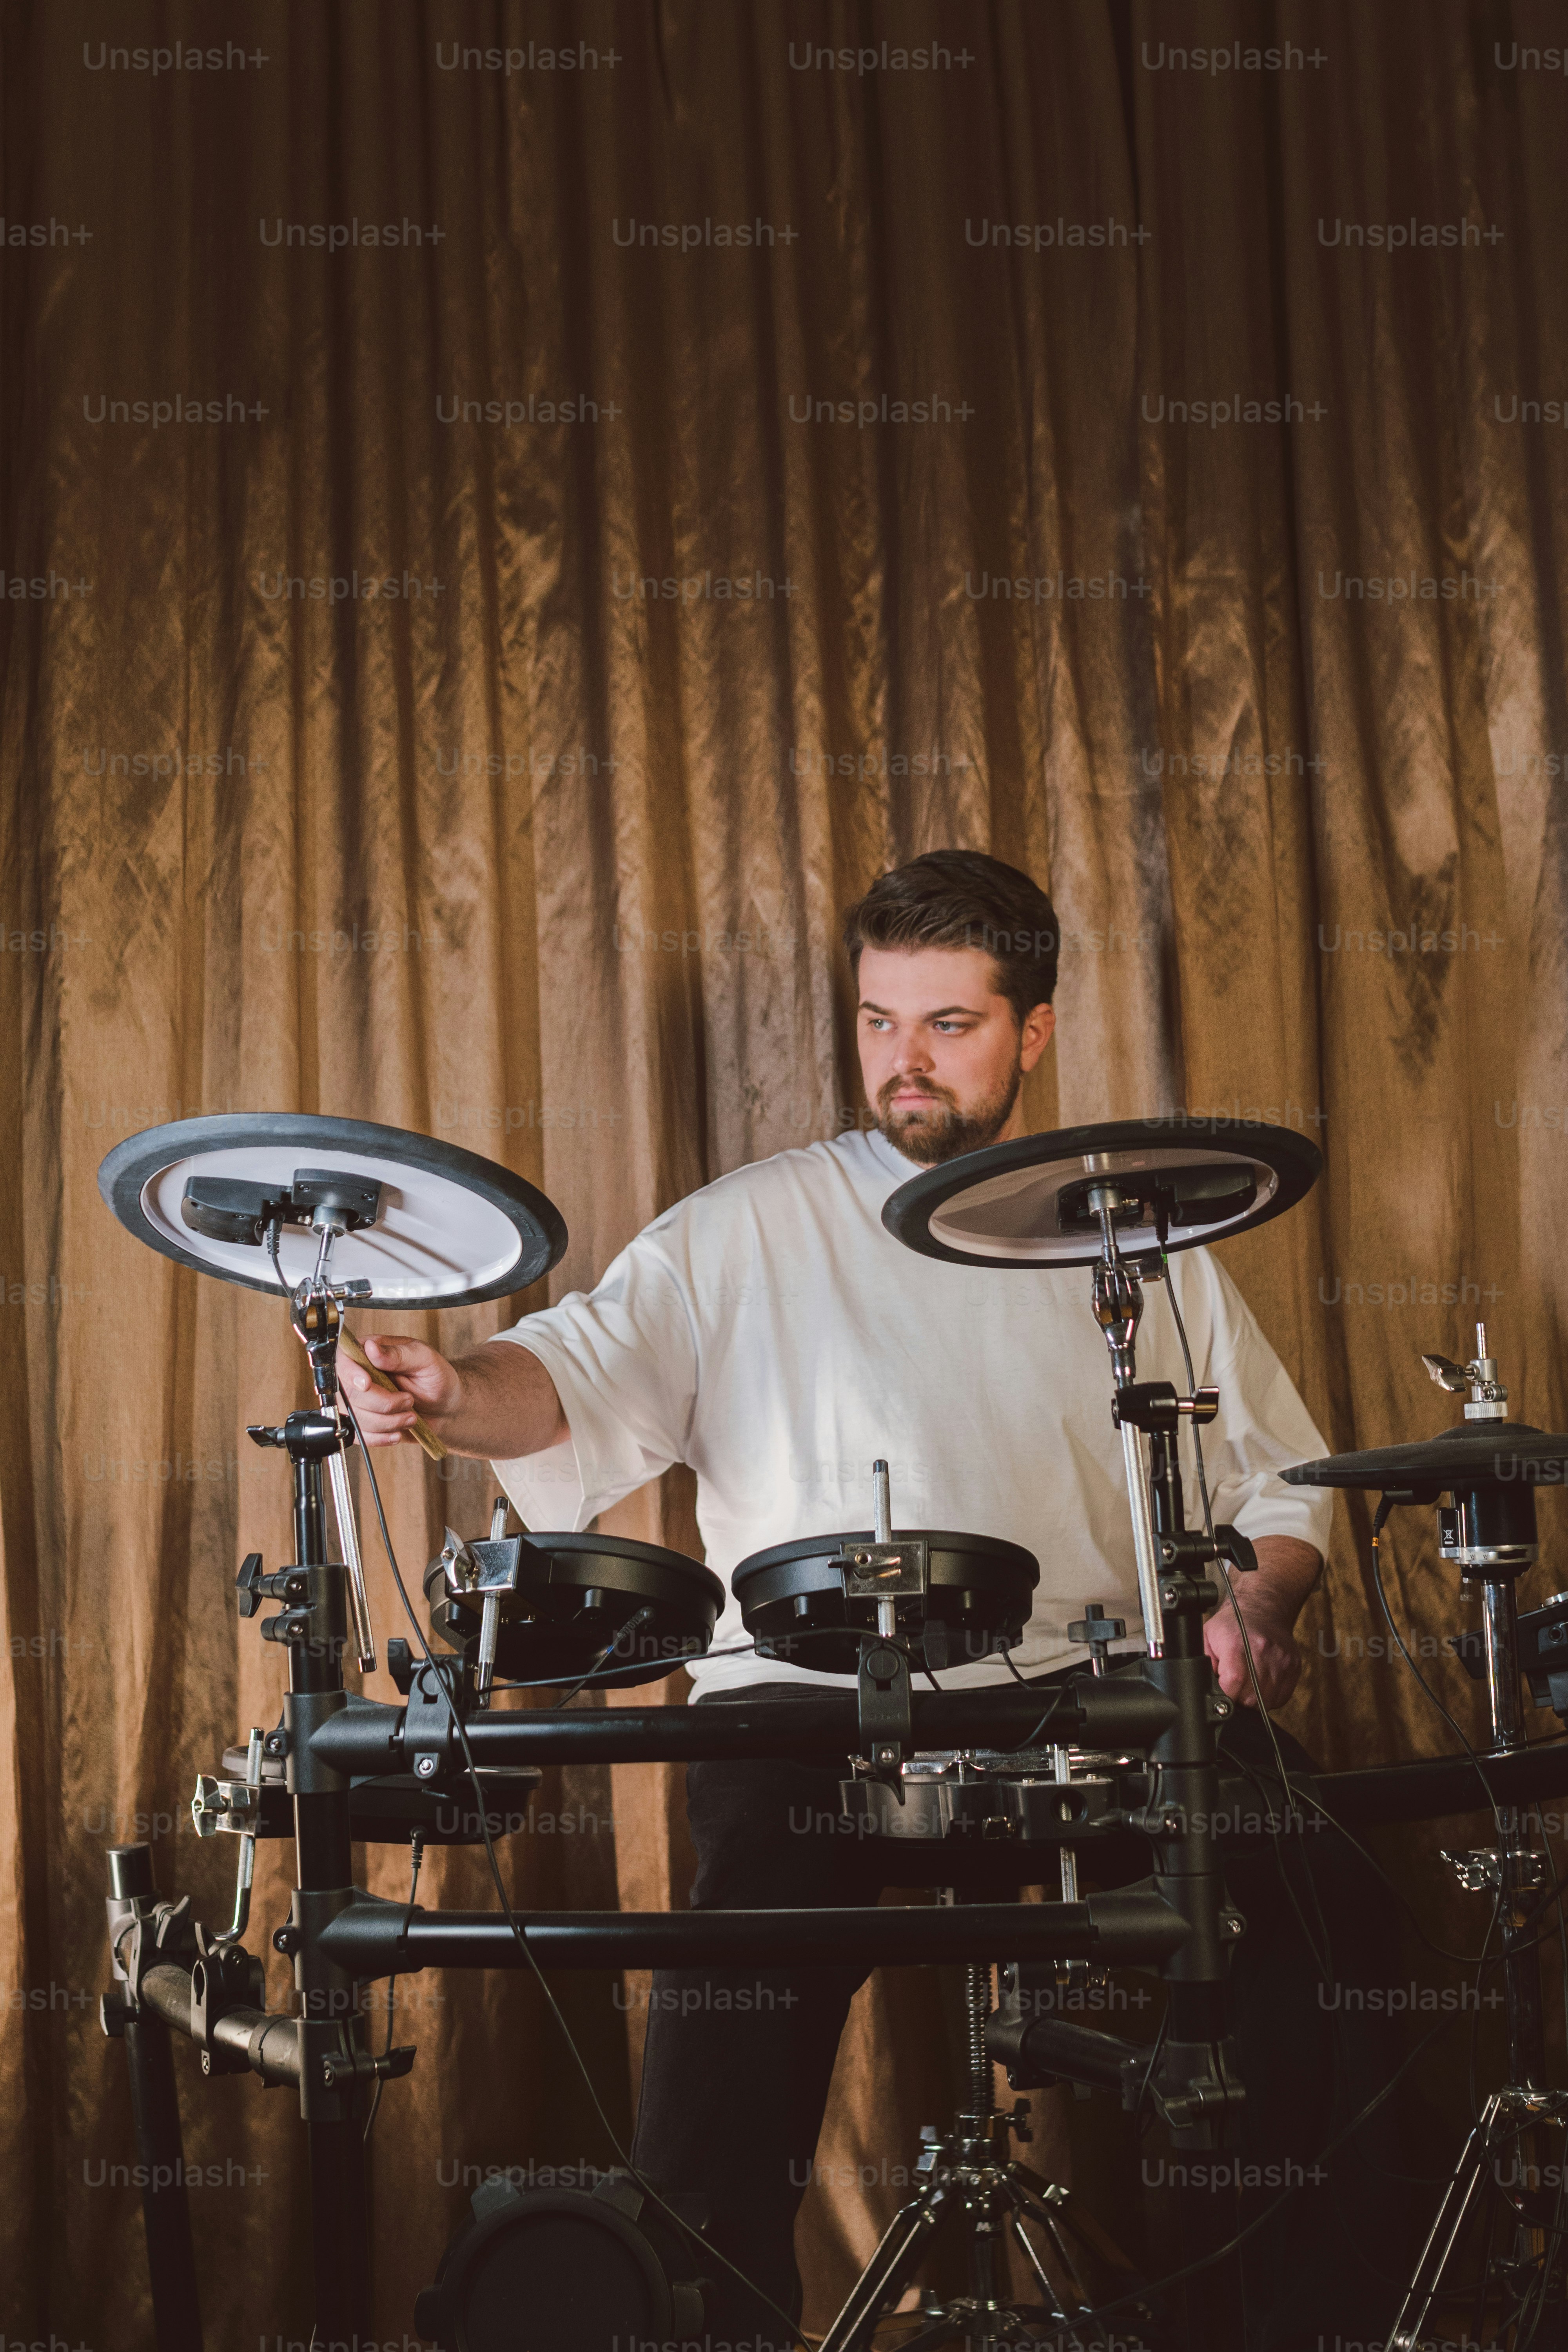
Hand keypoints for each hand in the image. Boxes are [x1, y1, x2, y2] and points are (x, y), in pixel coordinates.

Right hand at [337, 1335, 461, 1447]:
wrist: (445, 1408)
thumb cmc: (435, 1378)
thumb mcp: (424, 1359)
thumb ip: (398, 1354)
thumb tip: (371, 1347)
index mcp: (368, 1352)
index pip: (343, 1360)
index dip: (350, 1374)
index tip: (368, 1384)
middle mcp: (358, 1376)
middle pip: (348, 1393)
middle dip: (382, 1403)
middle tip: (409, 1400)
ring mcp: (358, 1401)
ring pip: (355, 1417)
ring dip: (387, 1422)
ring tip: (411, 1416)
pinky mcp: (362, 1423)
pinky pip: (359, 1435)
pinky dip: (382, 1437)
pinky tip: (398, 1431)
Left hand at [1205, 1600, 1302, 1709]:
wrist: (1261, 1609)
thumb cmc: (1230, 1625)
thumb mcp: (1207, 1637)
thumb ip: (1204, 1664)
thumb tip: (1208, 1689)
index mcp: (1236, 1644)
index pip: (1233, 1683)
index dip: (1226, 1695)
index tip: (1223, 1692)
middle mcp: (1262, 1651)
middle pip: (1250, 1698)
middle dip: (1239, 1700)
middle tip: (1234, 1688)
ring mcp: (1281, 1660)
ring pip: (1267, 1702)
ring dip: (1255, 1701)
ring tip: (1247, 1685)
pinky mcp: (1293, 1666)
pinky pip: (1281, 1697)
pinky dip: (1270, 1697)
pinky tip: (1261, 1683)